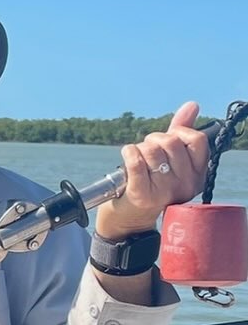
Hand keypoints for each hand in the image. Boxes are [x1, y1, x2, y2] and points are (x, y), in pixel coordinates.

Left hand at [95, 101, 210, 239]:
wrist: (128, 219)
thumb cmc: (149, 184)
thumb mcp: (170, 159)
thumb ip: (181, 131)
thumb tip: (192, 106)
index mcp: (197, 175)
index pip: (196, 140)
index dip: (179, 132)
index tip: (168, 140)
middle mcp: (185, 184)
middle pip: (171, 142)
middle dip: (153, 140)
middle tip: (147, 152)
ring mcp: (164, 191)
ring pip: (151, 149)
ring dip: (139, 148)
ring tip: (137, 160)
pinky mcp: (141, 194)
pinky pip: (135, 160)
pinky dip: (128, 152)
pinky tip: (126, 155)